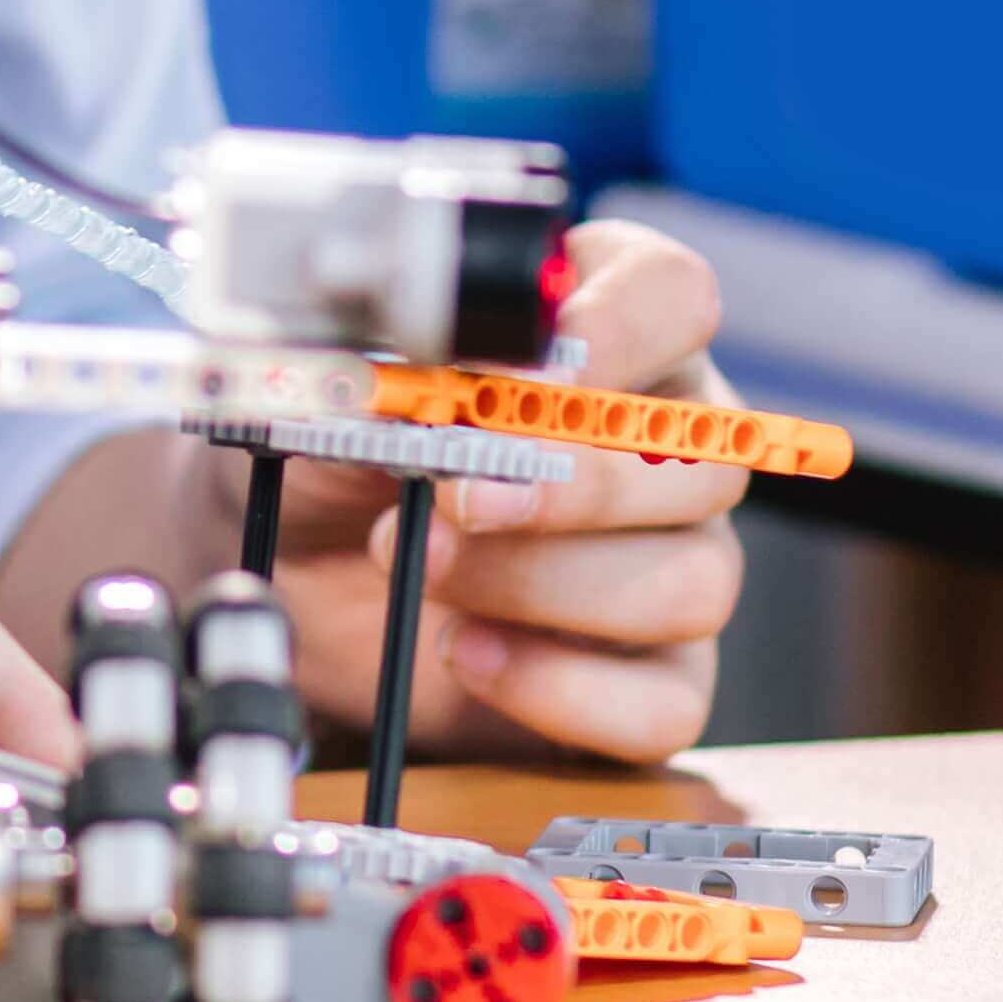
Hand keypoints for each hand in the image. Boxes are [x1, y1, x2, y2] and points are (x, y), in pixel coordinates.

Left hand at [260, 217, 747, 764]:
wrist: (298, 558)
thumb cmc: (344, 445)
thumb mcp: (353, 387)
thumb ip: (410, 364)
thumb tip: (461, 376)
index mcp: (611, 331)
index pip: (673, 298)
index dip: (619, 331)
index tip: (523, 377)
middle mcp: (669, 443)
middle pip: (703, 462)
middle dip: (573, 486)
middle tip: (455, 496)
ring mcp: (676, 562)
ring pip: (691, 583)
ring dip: (542, 584)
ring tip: (426, 567)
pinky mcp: (651, 677)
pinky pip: (664, 703)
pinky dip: (558, 687)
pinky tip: (466, 652)